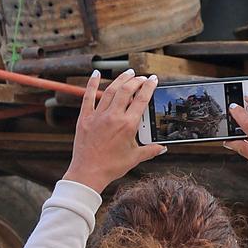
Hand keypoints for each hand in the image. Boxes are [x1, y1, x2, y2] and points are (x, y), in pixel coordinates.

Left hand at [63, 70, 164, 194]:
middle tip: (142, 77)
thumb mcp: (134, 158)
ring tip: (128, 73)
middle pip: (126, 91)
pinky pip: (88, 97)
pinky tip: (96, 74)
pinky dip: (92, 84)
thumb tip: (162, 148)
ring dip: (120, 80)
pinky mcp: (85, 118)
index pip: (142, 99)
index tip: (153, 79)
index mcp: (128, 125)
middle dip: (136, 81)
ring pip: (110, 91)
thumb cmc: (112, 167)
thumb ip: (150, 150)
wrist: (88, 173)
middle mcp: (113, 117)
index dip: (149, 87)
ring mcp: (98, 116)